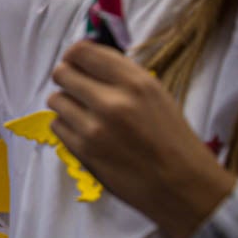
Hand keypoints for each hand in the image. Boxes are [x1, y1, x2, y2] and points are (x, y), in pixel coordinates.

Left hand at [48, 40, 236, 237]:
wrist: (181, 185)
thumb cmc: (171, 137)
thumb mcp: (155, 94)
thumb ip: (120, 74)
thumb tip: (84, 57)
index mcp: (135, 82)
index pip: (81, 52)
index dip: (74, 56)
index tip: (77, 62)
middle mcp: (112, 101)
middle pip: (62, 73)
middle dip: (67, 78)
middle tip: (78, 88)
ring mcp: (94, 128)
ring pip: (55, 100)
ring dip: (66, 104)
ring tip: (84, 113)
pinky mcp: (83, 151)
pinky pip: (56, 125)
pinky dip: (66, 126)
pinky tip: (84, 132)